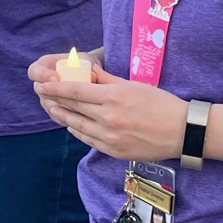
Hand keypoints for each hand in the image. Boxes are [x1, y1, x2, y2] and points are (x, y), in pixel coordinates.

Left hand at [33, 67, 186, 160]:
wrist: (181, 131)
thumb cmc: (161, 103)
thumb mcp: (134, 85)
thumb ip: (107, 80)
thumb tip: (86, 72)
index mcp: (113, 97)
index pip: (76, 91)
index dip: (56, 88)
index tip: (42, 84)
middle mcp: (108, 117)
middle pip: (73, 107)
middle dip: (55, 100)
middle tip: (41, 94)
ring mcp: (109, 137)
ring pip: (77, 125)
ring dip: (62, 116)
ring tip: (52, 109)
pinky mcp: (113, 150)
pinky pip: (88, 139)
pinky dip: (76, 130)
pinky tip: (71, 124)